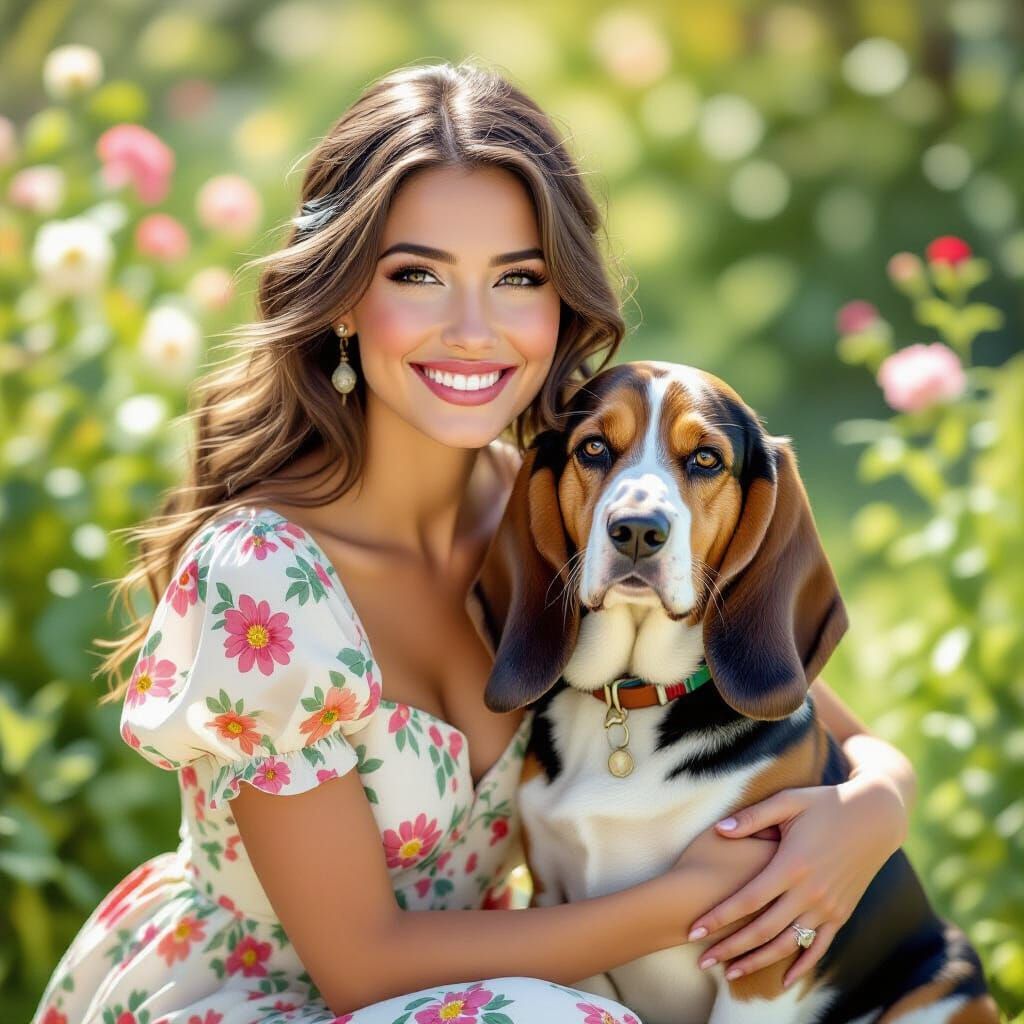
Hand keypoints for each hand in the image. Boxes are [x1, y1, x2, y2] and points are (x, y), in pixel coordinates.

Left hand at [684, 775, 907, 987]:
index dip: (719, 917)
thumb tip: (719, 829)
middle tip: (701, 962)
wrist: (875, 817)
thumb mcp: (788, 802)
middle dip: (730, 948)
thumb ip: (752, 817)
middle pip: (762, 930)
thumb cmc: (825, 803)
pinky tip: (783, 981)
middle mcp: (810, 893)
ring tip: (730, 973)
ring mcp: (828, 907)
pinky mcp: (842, 914)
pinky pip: (819, 948)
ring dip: (758, 962)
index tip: (693, 930)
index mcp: (792, 865)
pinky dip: (801, 967)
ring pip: (787, 945)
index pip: (747, 900)